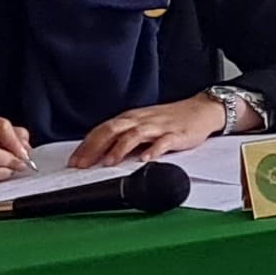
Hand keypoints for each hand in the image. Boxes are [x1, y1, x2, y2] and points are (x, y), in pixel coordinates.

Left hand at [75, 95, 225, 168]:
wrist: (201, 110)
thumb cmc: (171, 119)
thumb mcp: (143, 124)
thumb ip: (124, 137)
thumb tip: (101, 153)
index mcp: (130, 118)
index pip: (102, 129)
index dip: (86, 145)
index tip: (74, 160)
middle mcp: (141, 120)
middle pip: (112, 131)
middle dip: (95, 148)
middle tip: (82, 164)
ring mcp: (158, 127)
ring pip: (134, 135)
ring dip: (119, 149)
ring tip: (109, 162)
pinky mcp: (176, 134)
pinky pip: (163, 142)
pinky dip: (153, 151)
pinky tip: (145, 159)